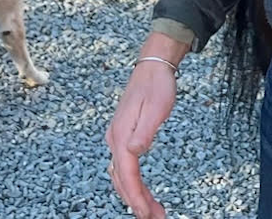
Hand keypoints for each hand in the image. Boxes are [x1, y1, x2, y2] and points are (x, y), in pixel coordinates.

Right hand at [107, 48, 180, 218]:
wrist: (152, 68)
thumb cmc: (157, 86)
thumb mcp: (156, 108)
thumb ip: (144, 132)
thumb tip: (134, 152)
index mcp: (121, 136)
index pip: (127, 174)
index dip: (136, 197)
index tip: (146, 214)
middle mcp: (115, 139)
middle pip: (122, 179)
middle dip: (136, 202)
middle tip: (154, 217)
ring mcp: (117, 138)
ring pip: (121, 175)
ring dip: (134, 195)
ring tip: (151, 210)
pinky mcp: (123, 136)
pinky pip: (124, 167)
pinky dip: (131, 183)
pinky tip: (140, 191)